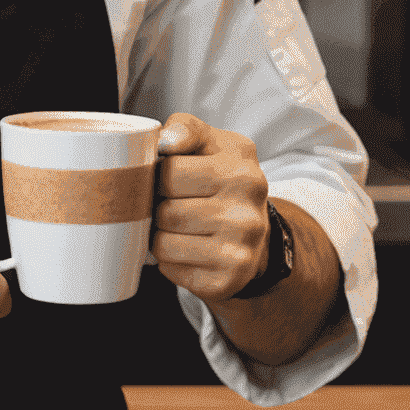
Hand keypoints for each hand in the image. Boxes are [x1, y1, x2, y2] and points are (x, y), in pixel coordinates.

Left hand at [151, 113, 270, 304]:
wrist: (253, 230)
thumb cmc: (221, 178)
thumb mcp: (210, 142)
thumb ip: (185, 128)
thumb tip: (165, 141)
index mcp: (242, 171)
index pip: (170, 172)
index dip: (158, 174)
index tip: (165, 175)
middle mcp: (247, 214)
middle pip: (166, 211)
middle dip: (156, 206)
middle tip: (166, 203)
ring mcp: (240, 251)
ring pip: (163, 243)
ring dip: (158, 234)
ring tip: (173, 225)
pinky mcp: (227, 282)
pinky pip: (171, 270)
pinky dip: (168, 259)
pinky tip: (184, 247)